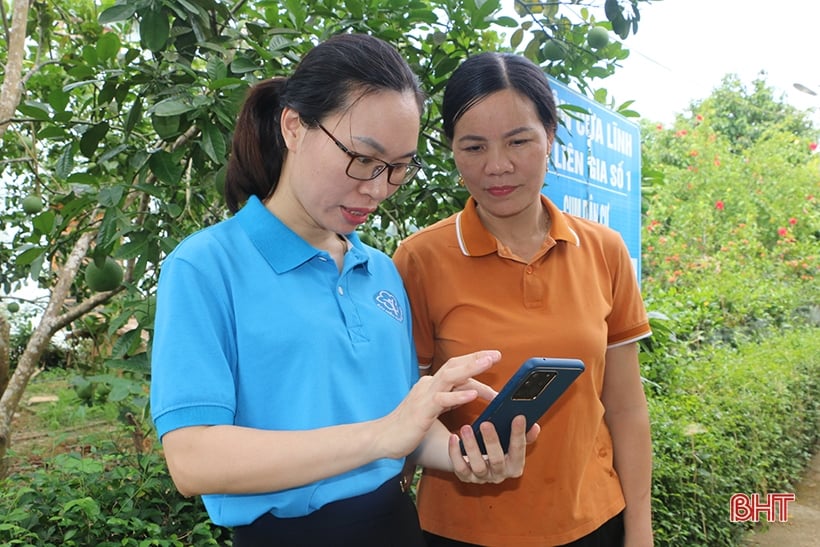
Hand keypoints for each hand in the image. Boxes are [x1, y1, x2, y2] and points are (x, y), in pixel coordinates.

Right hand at [378, 350, 501, 458]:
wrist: (383, 438)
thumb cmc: (408, 426)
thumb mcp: (434, 409)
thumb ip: (450, 399)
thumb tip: (471, 392)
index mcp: (431, 384)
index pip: (455, 368)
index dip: (474, 362)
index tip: (492, 358)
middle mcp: (428, 385)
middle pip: (454, 365)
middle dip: (476, 358)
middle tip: (497, 355)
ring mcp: (424, 396)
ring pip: (450, 376)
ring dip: (471, 368)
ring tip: (489, 363)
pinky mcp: (422, 411)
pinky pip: (442, 400)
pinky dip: (458, 396)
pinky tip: (472, 394)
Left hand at [450, 415, 540, 483]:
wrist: (477, 461)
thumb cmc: (498, 447)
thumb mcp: (512, 443)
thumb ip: (524, 435)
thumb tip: (535, 426)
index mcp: (515, 466)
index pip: (519, 450)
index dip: (519, 434)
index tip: (518, 417)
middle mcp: (500, 475)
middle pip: (497, 460)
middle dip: (492, 441)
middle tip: (486, 423)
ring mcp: (482, 478)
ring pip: (477, 465)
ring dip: (471, 446)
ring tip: (466, 428)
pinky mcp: (465, 477)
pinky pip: (459, 468)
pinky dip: (455, 453)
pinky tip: (453, 437)